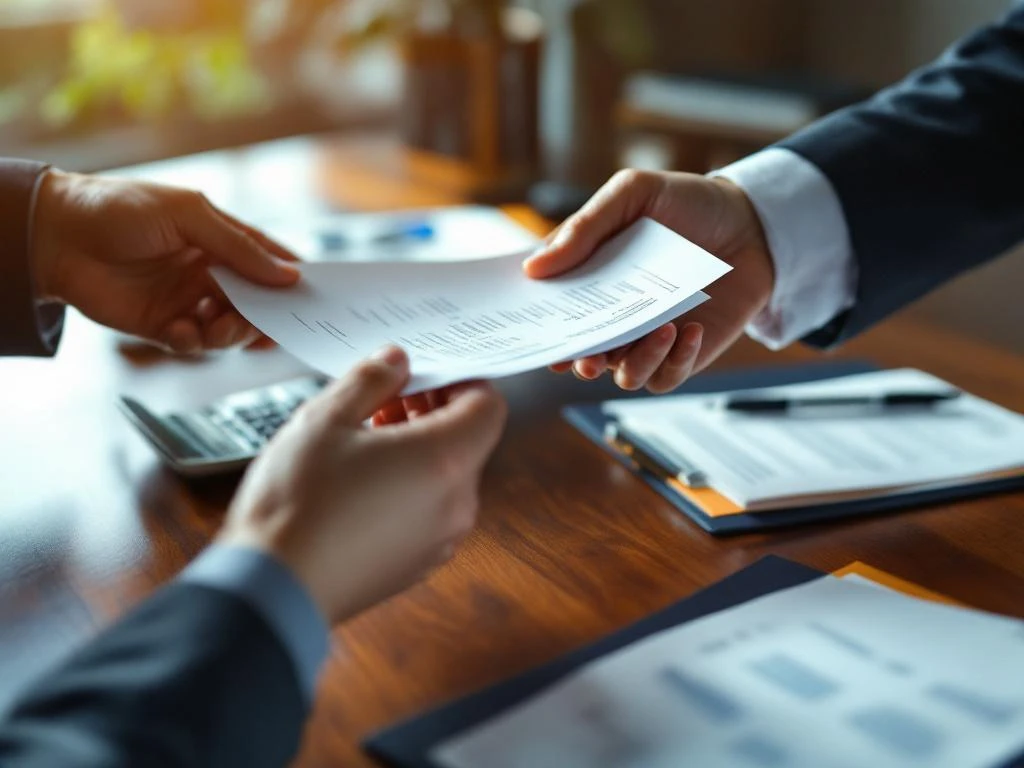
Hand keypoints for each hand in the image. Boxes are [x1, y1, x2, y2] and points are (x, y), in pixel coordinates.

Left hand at [31, 169, 299, 353]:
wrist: (56, 236)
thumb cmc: (122, 209)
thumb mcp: (189, 215)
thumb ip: (239, 248)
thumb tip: (288, 275)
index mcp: (220, 240)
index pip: (269, 262)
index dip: (293, 279)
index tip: (314, 297)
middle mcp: (209, 272)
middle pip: (255, 303)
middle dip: (264, 316)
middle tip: (269, 325)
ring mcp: (187, 300)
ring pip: (229, 329)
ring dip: (231, 333)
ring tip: (215, 328)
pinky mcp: (162, 326)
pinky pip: (193, 344)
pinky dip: (192, 342)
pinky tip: (179, 330)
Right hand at [218, 347, 506, 623]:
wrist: (271, 592)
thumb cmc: (298, 504)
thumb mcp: (325, 420)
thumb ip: (370, 381)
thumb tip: (396, 362)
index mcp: (445, 461)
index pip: (488, 406)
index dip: (460, 383)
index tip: (422, 377)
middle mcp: (456, 504)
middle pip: (468, 442)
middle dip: (431, 414)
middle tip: (383, 404)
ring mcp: (440, 541)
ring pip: (447, 479)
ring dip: (417, 452)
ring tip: (363, 444)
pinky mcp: (418, 565)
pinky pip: (429, 513)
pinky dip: (409, 489)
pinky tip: (359, 485)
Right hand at [523, 169, 774, 392]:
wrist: (751, 220)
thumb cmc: (686, 203)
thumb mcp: (631, 195)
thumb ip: (584, 228)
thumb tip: (533, 266)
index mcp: (589, 282)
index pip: (553, 314)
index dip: (540, 327)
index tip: (535, 330)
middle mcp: (613, 317)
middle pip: (582, 355)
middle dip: (580, 361)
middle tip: (586, 357)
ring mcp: (648, 338)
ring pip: (625, 375)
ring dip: (635, 361)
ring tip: (660, 330)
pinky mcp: (684, 354)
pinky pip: (667, 376)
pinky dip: (675, 360)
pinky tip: (690, 330)